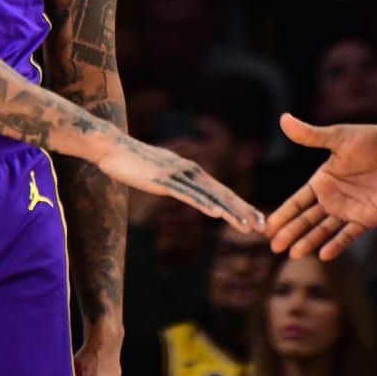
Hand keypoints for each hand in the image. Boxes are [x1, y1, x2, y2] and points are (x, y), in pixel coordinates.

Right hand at [93, 136, 263, 231]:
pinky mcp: (164, 181)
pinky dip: (204, 204)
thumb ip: (176, 182)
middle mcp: (190, 171)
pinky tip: (216, 213)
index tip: (258, 220)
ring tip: (248, 226)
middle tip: (264, 227)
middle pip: (223, 194)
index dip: (241, 206)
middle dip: (245, 211)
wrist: (112, 147)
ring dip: (230, 212)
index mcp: (191, 172)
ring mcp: (178, 176)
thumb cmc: (133, 162)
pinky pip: (188, 195)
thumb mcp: (160, 175)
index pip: (222, 192)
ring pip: (210, 196)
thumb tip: (186, 190)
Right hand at [266, 115, 376, 259]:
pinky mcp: (367, 218)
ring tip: (293, 254)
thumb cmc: (372, 140)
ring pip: (323, 230)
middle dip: (290, 232)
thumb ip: (312, 135)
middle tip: (274, 246)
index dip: (283, 214)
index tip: (267, 227)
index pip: (297, 201)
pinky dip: (337, 244)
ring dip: (308, 241)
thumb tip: (284, 119)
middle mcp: (333, 198)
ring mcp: (349, 210)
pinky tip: (324, 254)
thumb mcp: (339, 137)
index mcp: (322, 180)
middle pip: (306, 219)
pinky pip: (349, 234)